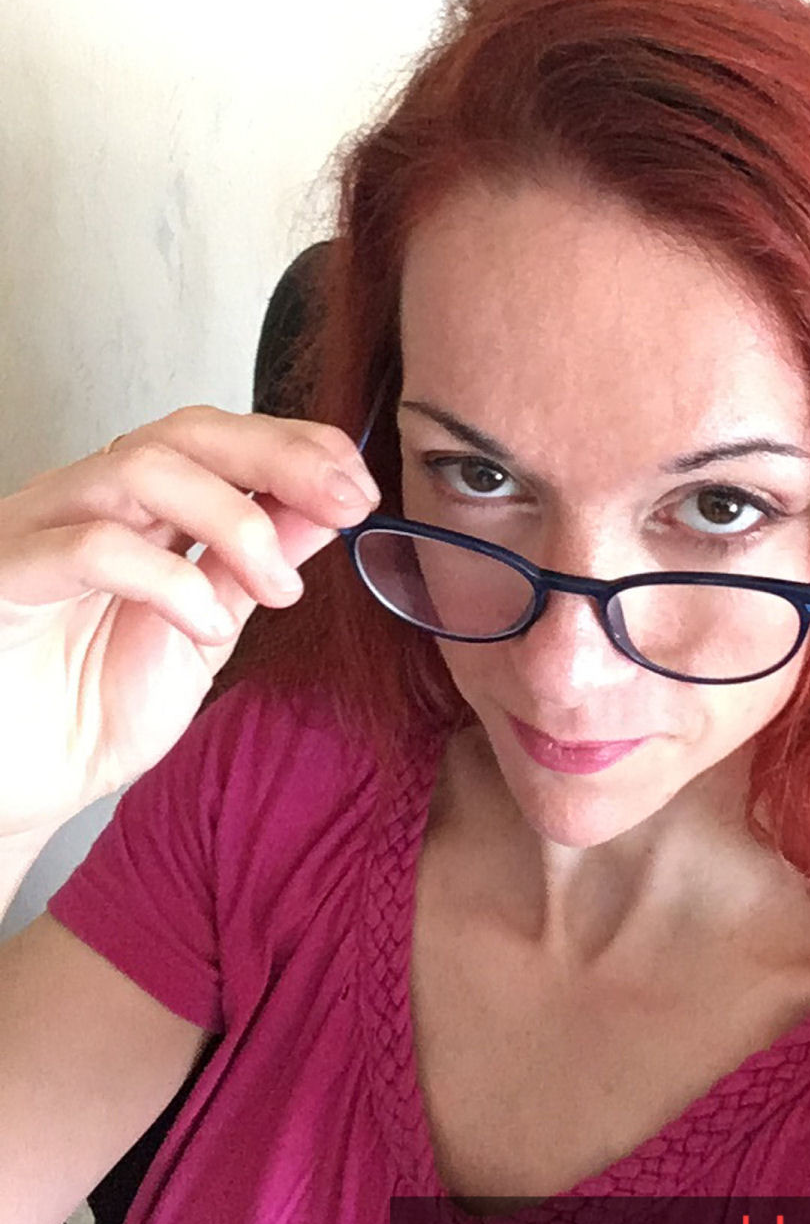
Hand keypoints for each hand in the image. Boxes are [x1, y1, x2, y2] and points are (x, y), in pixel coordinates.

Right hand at [0, 405, 380, 839]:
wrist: (16, 791)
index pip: (218, 438)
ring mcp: (39, 531)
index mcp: (136, 511)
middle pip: (185, 432)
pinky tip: (205, 627)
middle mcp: (84, 502)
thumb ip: (251, 571)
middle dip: (281, 456)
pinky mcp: (4, 573)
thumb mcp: (201, 635)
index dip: (296, 446)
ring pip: (141, 469)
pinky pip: (90, 546)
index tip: (360, 488)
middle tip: (347, 502)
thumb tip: (324, 513)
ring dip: (235, 521)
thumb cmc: (88, 713)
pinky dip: (168, 580)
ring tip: (279, 588)